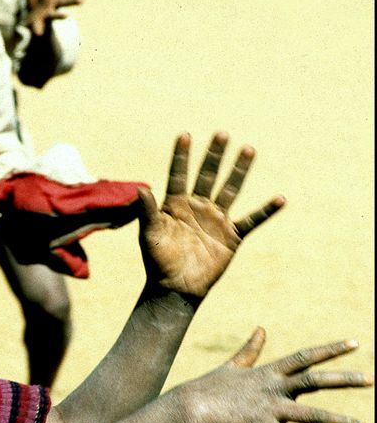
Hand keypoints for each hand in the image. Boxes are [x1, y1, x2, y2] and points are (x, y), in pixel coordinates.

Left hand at [24, 0, 90, 35]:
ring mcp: (48, 14)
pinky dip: (38, 29)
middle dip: (74, 1)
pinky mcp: (39, 22)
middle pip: (66, 1)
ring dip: (61, 16)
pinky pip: (39, 26)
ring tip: (67, 16)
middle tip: (82, 1)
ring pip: (55, 15)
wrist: (30, 18)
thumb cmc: (35, 0)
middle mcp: (54, 4)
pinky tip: (38, 33)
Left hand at [137, 133, 284, 298]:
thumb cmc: (157, 261)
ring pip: (230, 190)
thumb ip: (146, 211)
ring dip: (239, 171)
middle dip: (214, 156)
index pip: (179, 174)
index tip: (185, 135)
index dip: (182, 156)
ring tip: (248, 149)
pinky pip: (252, 220)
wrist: (175, 288)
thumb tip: (141, 189)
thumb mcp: (150, 234)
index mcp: (175, 205)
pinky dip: (266, 211)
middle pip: (208, 176)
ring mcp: (216, 220)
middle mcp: (197, 207)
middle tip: (222, 134)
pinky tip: (281, 199)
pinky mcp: (232, 237)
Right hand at [173, 328, 371, 422]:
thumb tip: (262, 328)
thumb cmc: (210, 388)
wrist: (191, 408)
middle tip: (372, 379)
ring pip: (312, 415)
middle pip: (316, 380)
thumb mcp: (233, 366)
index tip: (356, 343)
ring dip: (340, 422)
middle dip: (345, 379)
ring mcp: (269, 408)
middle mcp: (273, 388)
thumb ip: (251, 350)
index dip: (331, 349)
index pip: (305, 357)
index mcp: (268, 372)